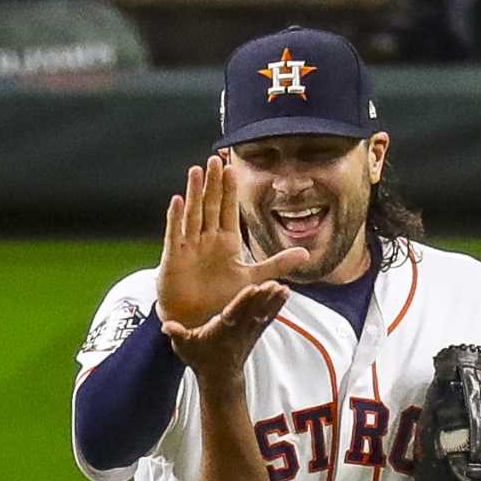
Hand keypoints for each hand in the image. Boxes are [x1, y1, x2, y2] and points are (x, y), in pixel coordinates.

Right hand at [157, 157, 310, 328]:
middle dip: (213, 184)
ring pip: (193, 214)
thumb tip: (305, 253)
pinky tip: (177, 201)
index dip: (229, 190)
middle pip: (211, 206)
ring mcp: (189, 246)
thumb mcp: (253, 278)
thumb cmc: (221, 298)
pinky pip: (174, 234)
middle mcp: (207, 239)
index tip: (232, 168)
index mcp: (226, 241)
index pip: (228, 210)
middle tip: (215, 160)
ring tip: (196, 171)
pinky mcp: (174, 258)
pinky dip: (176, 219)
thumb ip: (278, 264)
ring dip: (194, 193)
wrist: (197, 320)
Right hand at [162, 280, 287, 377]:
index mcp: (222, 330)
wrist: (220, 378)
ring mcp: (249, 333)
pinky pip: (269, 317)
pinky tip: (286, 293)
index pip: (234, 313)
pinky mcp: (256, 333)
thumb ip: (177, 334)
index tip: (252, 289)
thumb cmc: (201, 358)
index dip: (243, 301)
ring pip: (264, 314)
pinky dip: (278, 306)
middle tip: (274, 283)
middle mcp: (238, 331)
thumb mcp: (185, 347)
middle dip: (263, 299)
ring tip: (284, 287)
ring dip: (274, 302)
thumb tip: (166, 326)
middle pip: (252, 312)